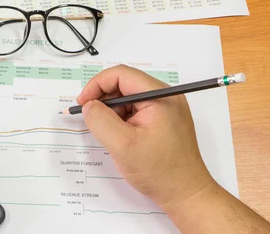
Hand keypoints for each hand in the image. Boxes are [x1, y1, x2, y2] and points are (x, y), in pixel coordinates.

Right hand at [76, 65, 214, 209]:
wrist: (185, 195)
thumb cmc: (160, 171)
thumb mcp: (123, 145)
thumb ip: (100, 120)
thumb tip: (89, 105)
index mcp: (160, 96)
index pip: (121, 75)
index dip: (97, 85)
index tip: (83, 103)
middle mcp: (165, 97)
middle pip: (124, 84)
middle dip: (103, 99)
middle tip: (91, 118)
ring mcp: (165, 108)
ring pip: (127, 98)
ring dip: (112, 111)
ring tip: (109, 133)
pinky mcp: (162, 120)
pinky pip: (134, 110)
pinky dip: (121, 119)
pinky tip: (119, 137)